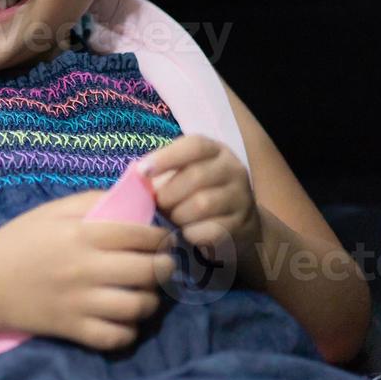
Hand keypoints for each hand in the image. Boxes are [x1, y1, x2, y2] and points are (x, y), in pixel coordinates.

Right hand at [0, 190, 174, 351]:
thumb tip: (132, 202)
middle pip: (148, 271)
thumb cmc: (17, 242)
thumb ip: (91, 201)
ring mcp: (80, 302)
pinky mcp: (72, 329)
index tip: (162, 240)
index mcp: (81, 234)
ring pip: (138, 306)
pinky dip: (128, 330)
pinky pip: (117, 336)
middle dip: (164, 267)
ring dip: (150, 300)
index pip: (141, 235)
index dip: (161, 237)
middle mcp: (85, 268)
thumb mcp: (50, 211)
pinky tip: (124, 319)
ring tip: (145, 293)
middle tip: (162, 266)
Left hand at [139, 135, 262, 275]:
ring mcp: (242, 197)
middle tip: (158, 205)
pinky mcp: (244, 225)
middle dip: (169, 194)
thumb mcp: (183, 174)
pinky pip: (211, 230)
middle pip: (197, 176)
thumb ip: (161, 172)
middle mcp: (233, 170)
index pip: (195, 146)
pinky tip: (187, 233)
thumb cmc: (196, 192)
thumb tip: (136, 178)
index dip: (166, 157)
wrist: (237, 221)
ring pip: (203, 204)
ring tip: (173, 218)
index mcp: (215, 151)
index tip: (142, 172)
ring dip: (179, 214)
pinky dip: (192, 233)